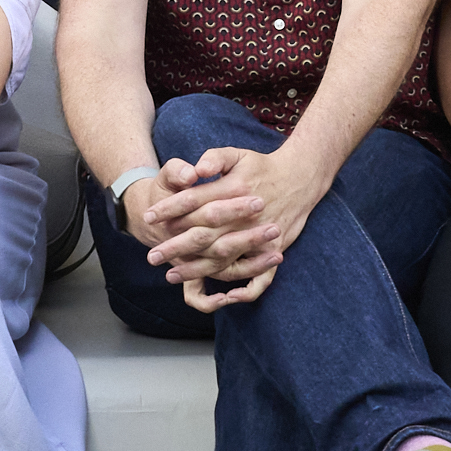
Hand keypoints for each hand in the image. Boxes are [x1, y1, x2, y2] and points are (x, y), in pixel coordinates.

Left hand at [146, 144, 325, 308]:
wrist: (301, 178)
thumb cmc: (263, 167)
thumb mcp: (237, 154)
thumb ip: (214, 158)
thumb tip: (194, 170)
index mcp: (233, 189)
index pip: (194, 200)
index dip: (170, 209)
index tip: (148, 216)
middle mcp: (244, 216)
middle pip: (203, 234)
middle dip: (175, 247)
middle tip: (151, 256)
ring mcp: (259, 235)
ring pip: (223, 257)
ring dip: (196, 269)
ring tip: (171, 276)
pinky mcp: (273, 249)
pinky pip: (257, 276)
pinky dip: (241, 288)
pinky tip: (222, 296)